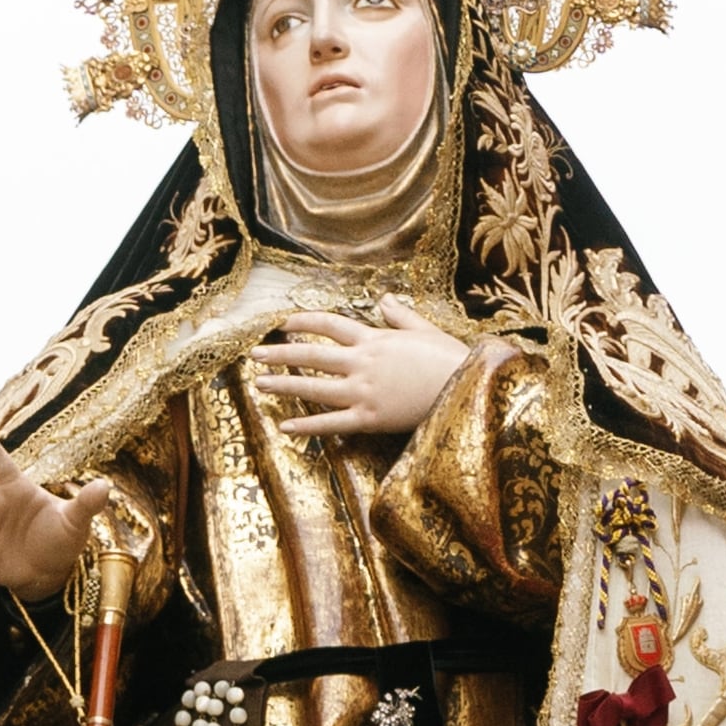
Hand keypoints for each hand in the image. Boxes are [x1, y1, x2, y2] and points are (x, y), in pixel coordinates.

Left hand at [249, 296, 469, 436]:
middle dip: (281, 353)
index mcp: (374, 339)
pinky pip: (332, 423)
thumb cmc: (451, 359)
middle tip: (255, 354)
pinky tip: (285, 426)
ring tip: (259, 384)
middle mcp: (362, 363)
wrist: (470, 389)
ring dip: (284, 385)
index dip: (303, 322)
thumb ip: (399, 315)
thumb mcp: (425, 330)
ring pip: (315, 387)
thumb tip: (383, 298)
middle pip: (312, 355)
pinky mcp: (371, 419)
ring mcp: (364, 392)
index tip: (283, 323)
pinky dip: (307, 425)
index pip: (329, 325)